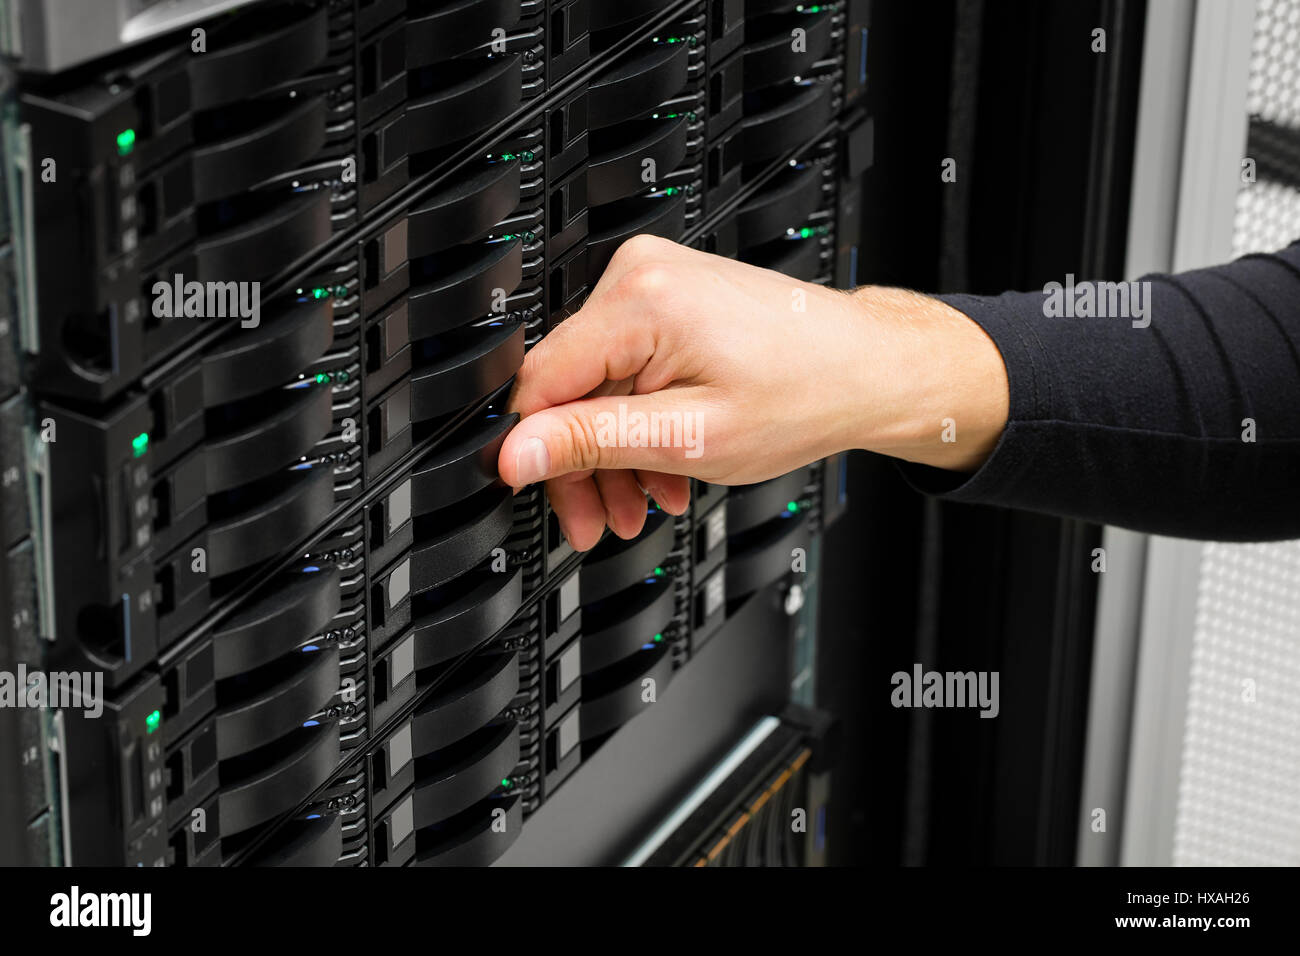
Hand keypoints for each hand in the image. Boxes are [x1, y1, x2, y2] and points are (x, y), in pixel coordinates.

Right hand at [496, 235, 1007, 549]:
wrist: (869, 369)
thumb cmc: (806, 392)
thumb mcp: (689, 437)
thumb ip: (593, 441)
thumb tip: (517, 452)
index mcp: (639, 300)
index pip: (540, 382)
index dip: (536, 451)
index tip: (545, 495)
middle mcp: (640, 276)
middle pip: (569, 386)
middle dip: (584, 464)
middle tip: (597, 521)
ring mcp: (656, 284)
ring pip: (599, 386)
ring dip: (617, 453)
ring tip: (644, 503)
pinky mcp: (671, 300)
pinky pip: (629, 369)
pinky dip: (641, 423)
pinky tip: (663, 467)